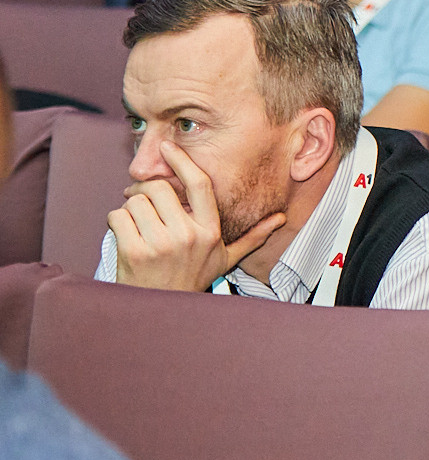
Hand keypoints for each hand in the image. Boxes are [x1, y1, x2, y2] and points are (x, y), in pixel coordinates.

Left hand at [106, 138, 282, 292]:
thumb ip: (252, 236)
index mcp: (210, 231)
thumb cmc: (192, 279)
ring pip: (134, 201)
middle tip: (137, 196)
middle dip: (143, 190)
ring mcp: (160, 244)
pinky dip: (116, 221)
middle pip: (158, 189)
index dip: (182, 161)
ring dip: (129, 208)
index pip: (199, 185)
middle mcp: (188, 236)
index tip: (168, 147)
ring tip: (136, 223)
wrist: (161, 312)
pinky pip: (117, 217)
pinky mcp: (134, 251)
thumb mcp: (225, 259)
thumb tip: (280, 219)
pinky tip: (125, 234)